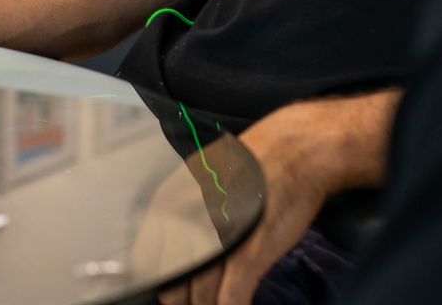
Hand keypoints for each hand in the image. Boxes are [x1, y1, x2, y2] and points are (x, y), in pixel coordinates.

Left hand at [163, 106, 334, 304]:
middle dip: (183, 300)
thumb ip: (181, 217)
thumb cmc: (249, 171)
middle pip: (173, 285)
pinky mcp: (249, 251)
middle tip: (195, 303)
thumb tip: (172, 253)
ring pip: (201, 296)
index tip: (173, 292)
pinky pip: (231, 296)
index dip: (161, 283)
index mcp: (170, 204)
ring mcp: (217, 237)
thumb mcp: (200, 184)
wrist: (294, 152)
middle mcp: (187, 221)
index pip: (147, 262)